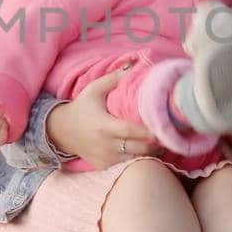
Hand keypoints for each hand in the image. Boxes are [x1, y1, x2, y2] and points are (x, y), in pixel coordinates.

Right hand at [44, 63, 159, 170]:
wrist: (61, 131)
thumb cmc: (81, 107)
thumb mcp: (94, 89)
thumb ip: (114, 78)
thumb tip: (134, 66)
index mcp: (104, 126)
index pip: (131, 131)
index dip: (150, 132)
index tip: (165, 128)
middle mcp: (106, 145)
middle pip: (139, 149)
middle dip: (156, 144)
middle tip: (171, 137)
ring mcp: (105, 158)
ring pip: (135, 159)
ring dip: (149, 152)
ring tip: (163, 143)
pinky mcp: (104, 166)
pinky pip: (125, 164)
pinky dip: (136, 158)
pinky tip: (145, 150)